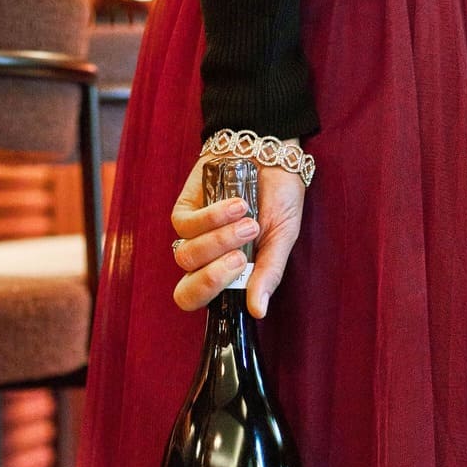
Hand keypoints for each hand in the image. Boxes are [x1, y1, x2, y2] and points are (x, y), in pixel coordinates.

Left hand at [170, 142, 306, 317]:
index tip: (241, 273)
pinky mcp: (184, 210)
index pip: (204, 301)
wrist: (269, 155)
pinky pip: (185, 226)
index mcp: (228, 275)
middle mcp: (206, 261)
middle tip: (238, 259)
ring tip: (248, 221)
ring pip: (186, 256)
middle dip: (210, 279)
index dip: (213, 294)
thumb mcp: (282, 239)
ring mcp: (192, 236)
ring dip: (220, 241)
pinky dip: (212, 217)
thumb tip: (258, 311)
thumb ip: (268, 275)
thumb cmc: (278, 200)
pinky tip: (236, 204)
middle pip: (185, 292)